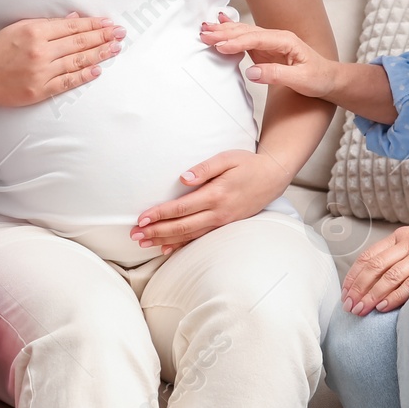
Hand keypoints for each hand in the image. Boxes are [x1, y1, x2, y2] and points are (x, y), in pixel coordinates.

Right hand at [0, 12, 123, 106]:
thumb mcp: (19, 28)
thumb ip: (48, 25)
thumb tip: (74, 19)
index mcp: (34, 31)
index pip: (72, 27)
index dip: (93, 24)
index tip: (108, 22)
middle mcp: (39, 51)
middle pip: (79, 43)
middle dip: (103, 36)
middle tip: (120, 33)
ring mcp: (40, 72)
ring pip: (77, 61)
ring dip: (99, 54)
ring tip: (115, 49)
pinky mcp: (39, 91)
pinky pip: (67, 82)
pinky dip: (84, 76)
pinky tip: (98, 70)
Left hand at [131, 149, 291, 252]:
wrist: (273, 177)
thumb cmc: (248, 164)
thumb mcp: (227, 158)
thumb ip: (205, 168)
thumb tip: (184, 178)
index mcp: (216, 194)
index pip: (181, 208)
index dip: (160, 214)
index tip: (141, 219)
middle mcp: (218, 213)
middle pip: (181, 226)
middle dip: (156, 231)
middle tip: (134, 236)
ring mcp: (222, 222)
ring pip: (188, 236)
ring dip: (164, 240)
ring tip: (144, 244)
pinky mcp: (224, 226)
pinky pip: (200, 239)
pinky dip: (182, 245)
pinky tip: (167, 249)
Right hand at [199, 14, 337, 97]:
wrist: (329, 78)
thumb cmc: (319, 78)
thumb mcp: (302, 80)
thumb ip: (277, 75)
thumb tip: (252, 73)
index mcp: (286, 41)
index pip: (257, 38)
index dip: (237, 42)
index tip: (220, 46)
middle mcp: (277, 38)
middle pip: (247, 32)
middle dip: (224, 32)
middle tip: (204, 34)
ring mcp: (270, 43)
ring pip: (243, 33)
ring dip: (224, 32)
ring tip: (205, 30)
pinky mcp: (266, 50)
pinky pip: (245, 40)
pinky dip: (231, 34)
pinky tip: (220, 26)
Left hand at [341, 208, 408, 316]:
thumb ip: (404, 253)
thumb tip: (384, 276)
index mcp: (401, 236)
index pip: (369, 256)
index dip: (354, 275)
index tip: (345, 292)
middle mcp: (408, 242)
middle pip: (374, 267)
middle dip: (358, 288)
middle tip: (349, 306)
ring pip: (389, 276)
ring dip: (371, 295)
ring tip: (360, 310)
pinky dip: (395, 295)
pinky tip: (383, 306)